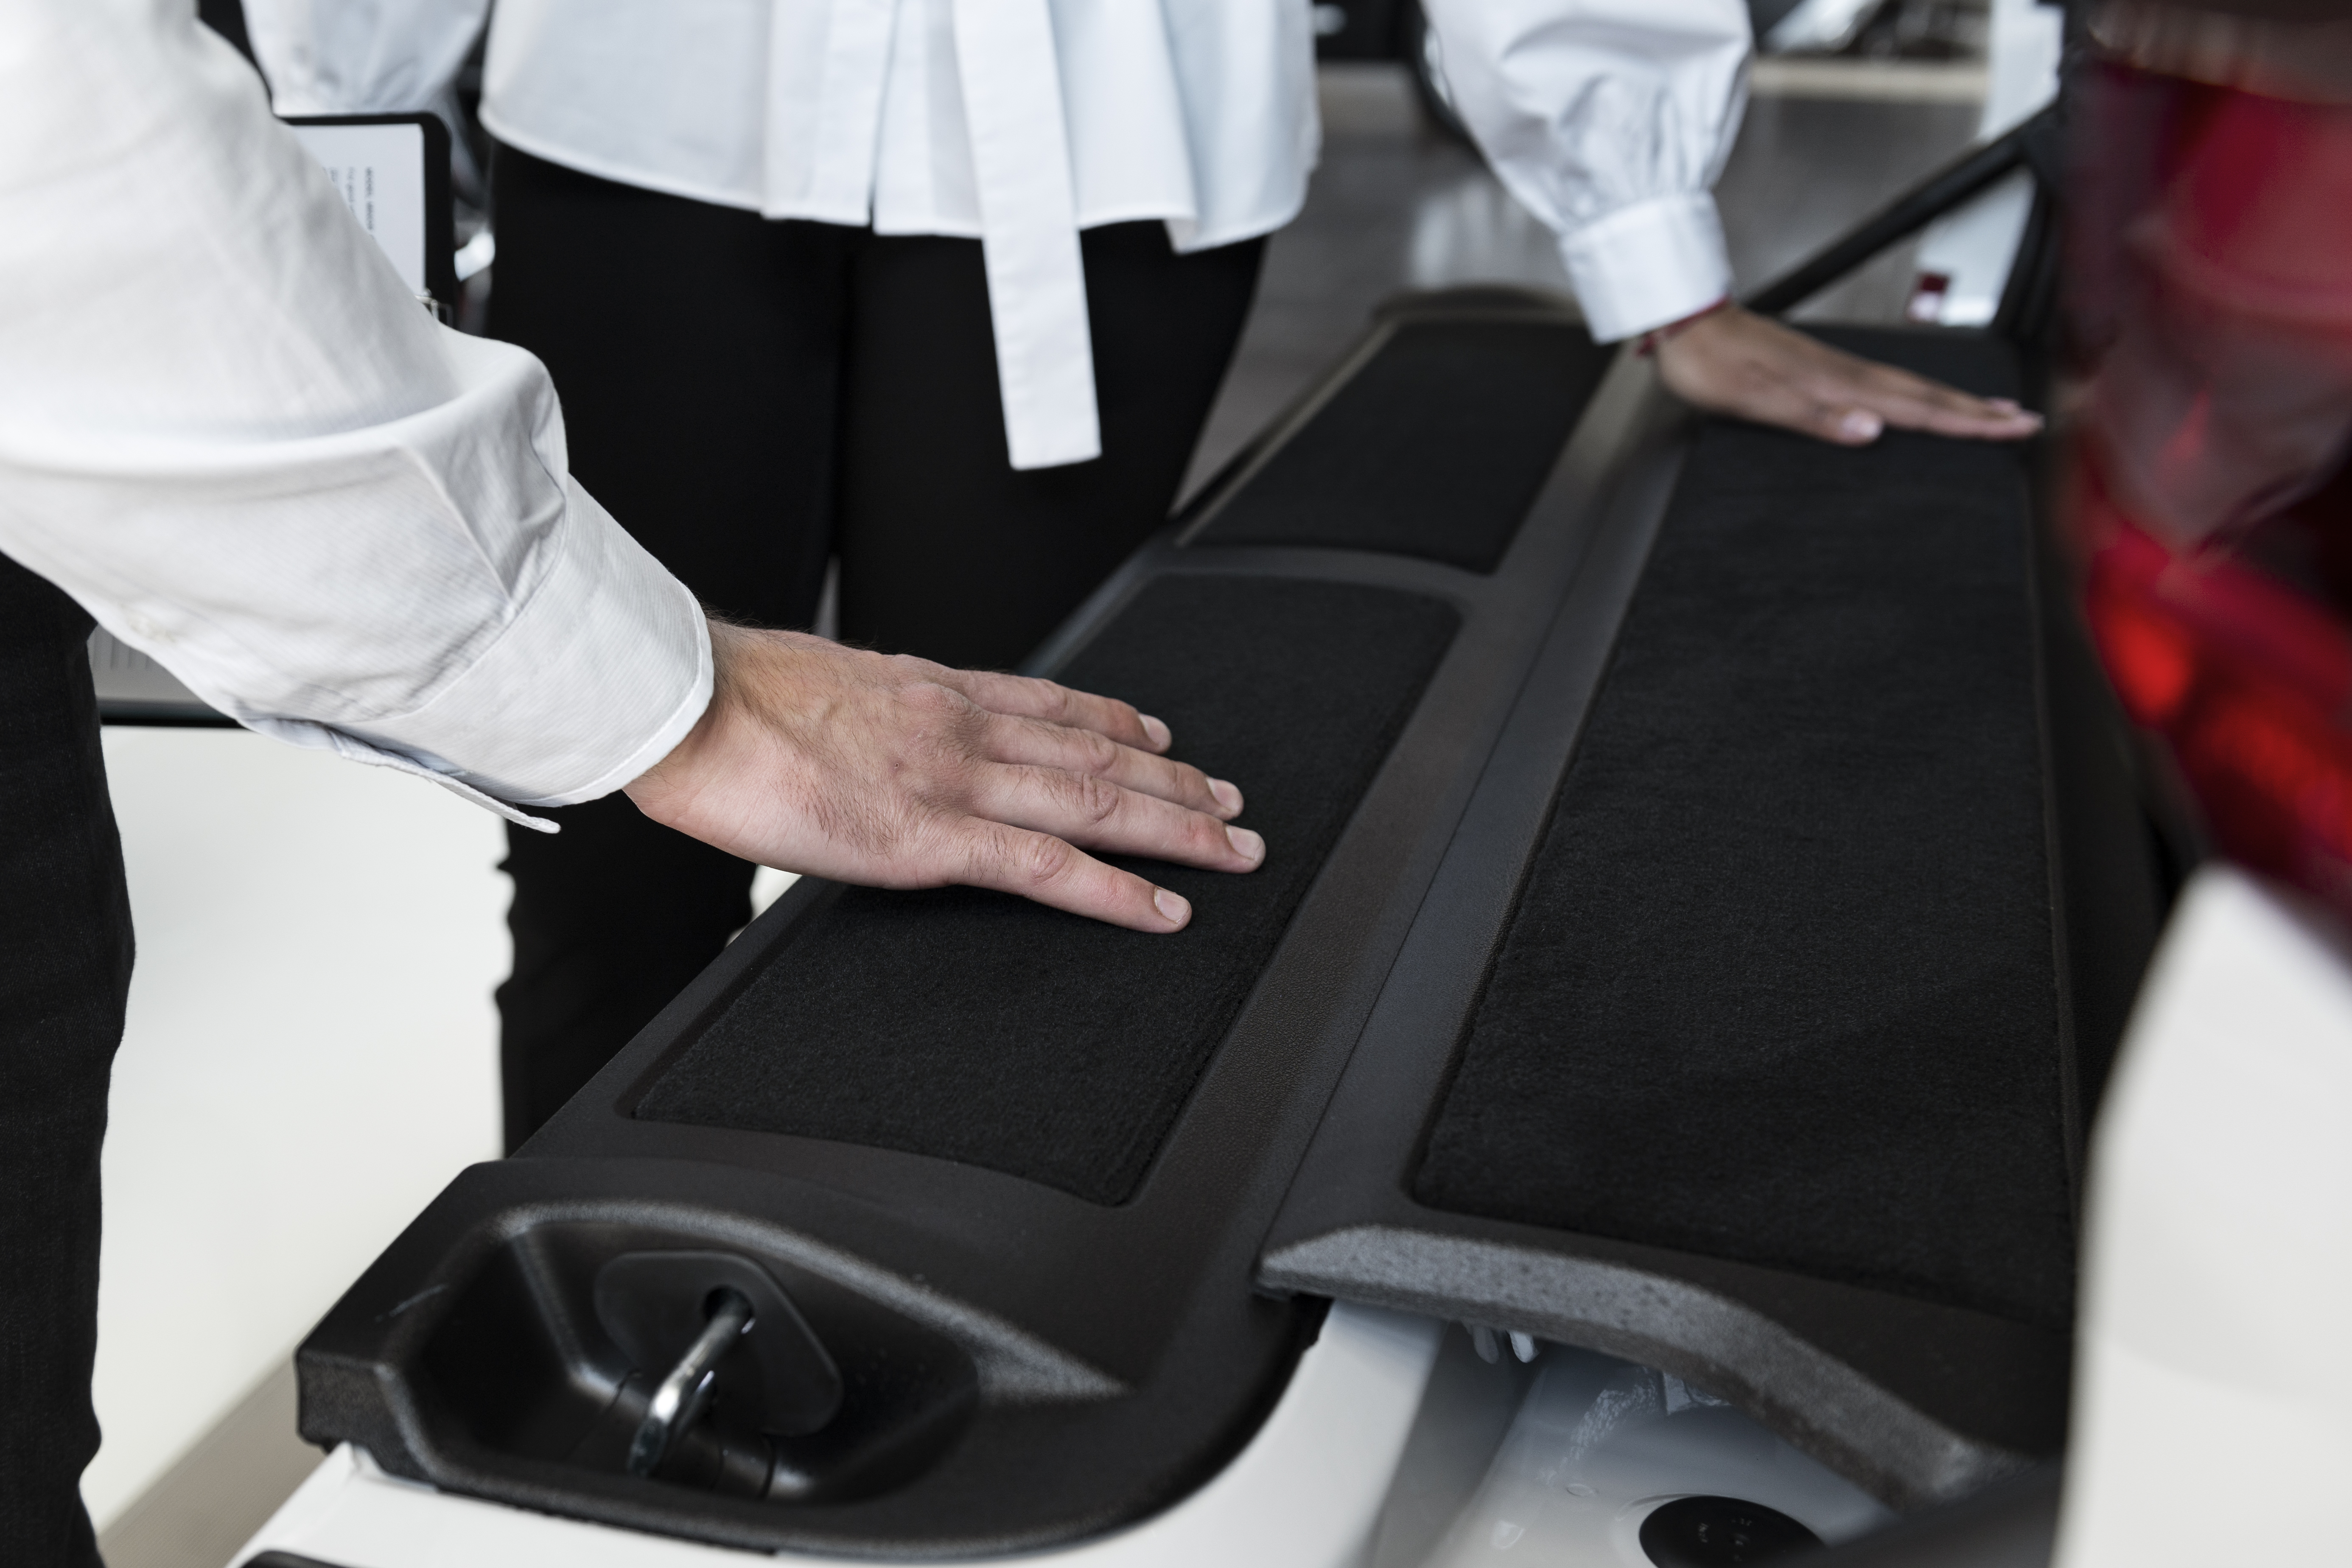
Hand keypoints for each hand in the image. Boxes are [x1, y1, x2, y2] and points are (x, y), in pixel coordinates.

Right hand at [624, 623, 1262, 932]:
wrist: (691, 705)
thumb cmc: (733, 702)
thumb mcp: (822, 693)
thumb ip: (868, 720)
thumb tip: (866, 739)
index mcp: (931, 693)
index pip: (1050, 705)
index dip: (1117, 723)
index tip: (1160, 736)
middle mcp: (961, 728)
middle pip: (1096, 754)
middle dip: (1174, 780)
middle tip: (1232, 802)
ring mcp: (956, 780)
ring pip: (1094, 802)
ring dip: (1174, 826)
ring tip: (1229, 847)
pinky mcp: (934, 836)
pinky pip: (1047, 866)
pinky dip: (1114, 889)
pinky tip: (1162, 906)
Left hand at [1652, 305, 2043, 444]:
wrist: (1682, 320)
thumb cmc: (1708, 361)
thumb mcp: (1753, 399)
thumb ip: (1813, 417)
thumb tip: (1870, 431)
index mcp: (1834, 384)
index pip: (1916, 407)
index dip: (1966, 422)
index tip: (2010, 429)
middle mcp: (1842, 372)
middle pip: (1925, 395)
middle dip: (1977, 411)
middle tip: (2023, 421)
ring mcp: (1833, 367)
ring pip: (1909, 388)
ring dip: (1954, 401)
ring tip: (1990, 411)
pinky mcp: (1819, 366)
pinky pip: (1884, 384)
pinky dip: (1915, 394)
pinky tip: (1918, 401)